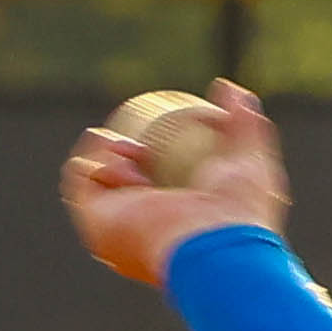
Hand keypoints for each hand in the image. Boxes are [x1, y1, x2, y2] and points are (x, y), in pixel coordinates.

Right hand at [60, 79, 289, 290]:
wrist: (217, 243)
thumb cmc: (240, 213)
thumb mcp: (251, 160)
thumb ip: (242, 124)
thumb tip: (227, 87)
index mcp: (177, 227)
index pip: (154, 189)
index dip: (149, 157)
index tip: (160, 137)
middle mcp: (144, 235)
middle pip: (119, 186)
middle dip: (122, 155)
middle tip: (140, 147)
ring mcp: (118, 233)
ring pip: (94, 180)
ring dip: (106, 154)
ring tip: (132, 153)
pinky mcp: (97, 225)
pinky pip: (80, 180)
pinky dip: (94, 158)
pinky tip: (121, 156)